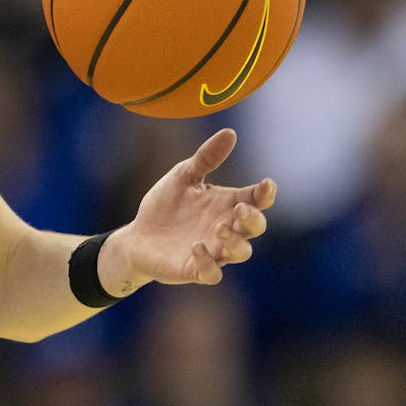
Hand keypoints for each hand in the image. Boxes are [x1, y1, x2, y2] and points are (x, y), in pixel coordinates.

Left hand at [102, 128, 273, 293]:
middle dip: (252, 219)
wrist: (138, 235)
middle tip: (239, 209)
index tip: (267, 184)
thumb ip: (206, 158)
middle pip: (255, 228)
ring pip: (240, 253)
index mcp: (227, 205)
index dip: (266, 194)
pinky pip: (211, 273)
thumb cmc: (166, 205)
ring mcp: (214, 251)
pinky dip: (207, 262)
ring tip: (219, 229)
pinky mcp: (194, 270)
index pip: (257, 200)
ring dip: (234, 242)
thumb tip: (230, 132)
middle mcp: (226, 229)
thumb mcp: (183, 176)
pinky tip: (195, 246)